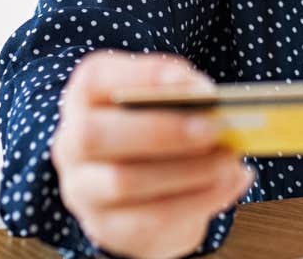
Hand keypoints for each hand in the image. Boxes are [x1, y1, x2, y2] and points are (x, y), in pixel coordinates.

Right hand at [50, 50, 253, 258]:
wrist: (143, 195)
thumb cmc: (158, 131)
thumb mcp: (164, 102)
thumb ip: (181, 92)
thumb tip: (207, 97)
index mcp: (85, 96)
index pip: (95, 79)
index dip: (143, 76)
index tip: (194, 83)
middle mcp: (71, 142)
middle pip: (96, 135)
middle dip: (161, 130)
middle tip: (214, 128)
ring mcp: (83, 189)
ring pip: (124, 182)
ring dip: (187, 169)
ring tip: (230, 158)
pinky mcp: (108, 227)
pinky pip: (150, 219)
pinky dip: (199, 199)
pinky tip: (231, 182)